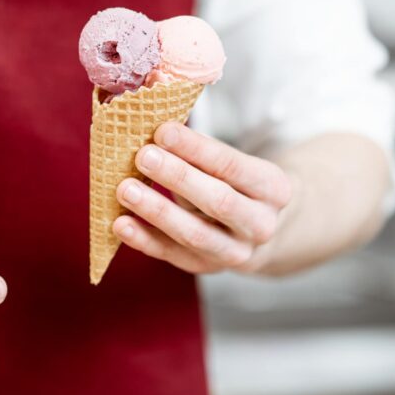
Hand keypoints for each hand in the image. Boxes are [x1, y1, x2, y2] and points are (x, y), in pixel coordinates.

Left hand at [113, 122, 292, 273]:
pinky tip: (121, 224)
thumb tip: (152, 126)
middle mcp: (261, 224)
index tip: (162, 131)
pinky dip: (144, 240)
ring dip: (157, 211)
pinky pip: (173, 255)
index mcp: (274, 188)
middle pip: (218, 201)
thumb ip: (200, 151)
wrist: (259, 230)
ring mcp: (236, 252)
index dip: (196, 149)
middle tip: (143, 156)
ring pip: (195, 234)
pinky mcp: (207, 268)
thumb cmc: (237, 185)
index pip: (232, 166)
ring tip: (125, 189)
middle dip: (178, 177)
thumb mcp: (234, 165)